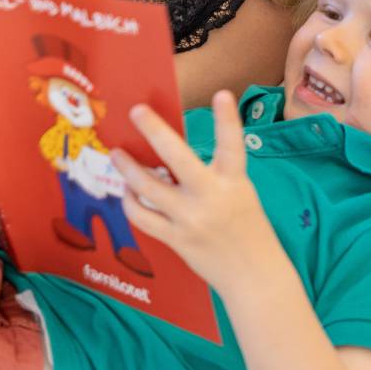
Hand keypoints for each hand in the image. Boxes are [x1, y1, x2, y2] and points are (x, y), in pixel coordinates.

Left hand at [111, 90, 269, 292]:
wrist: (253, 275)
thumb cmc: (247, 226)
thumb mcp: (239, 192)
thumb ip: (213, 174)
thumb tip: (170, 154)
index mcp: (234, 181)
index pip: (232, 145)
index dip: (227, 120)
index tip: (221, 94)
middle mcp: (211, 197)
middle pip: (178, 158)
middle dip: (154, 131)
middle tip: (137, 111)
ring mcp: (190, 219)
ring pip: (148, 188)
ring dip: (128, 168)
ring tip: (117, 153)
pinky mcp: (176, 239)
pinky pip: (143, 216)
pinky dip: (131, 201)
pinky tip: (128, 190)